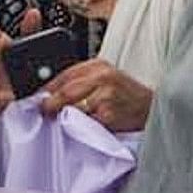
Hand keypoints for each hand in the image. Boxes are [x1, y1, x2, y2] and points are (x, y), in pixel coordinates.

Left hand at [38, 59, 152, 133]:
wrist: (154, 109)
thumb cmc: (127, 96)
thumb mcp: (106, 79)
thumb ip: (83, 81)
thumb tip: (52, 93)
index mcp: (98, 65)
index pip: (64, 74)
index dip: (47, 88)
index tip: (38, 99)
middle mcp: (102, 76)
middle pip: (65, 90)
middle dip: (51, 103)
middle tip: (44, 112)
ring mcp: (106, 95)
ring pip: (73, 107)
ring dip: (64, 116)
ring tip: (64, 121)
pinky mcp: (108, 113)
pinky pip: (86, 122)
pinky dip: (81, 126)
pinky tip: (86, 126)